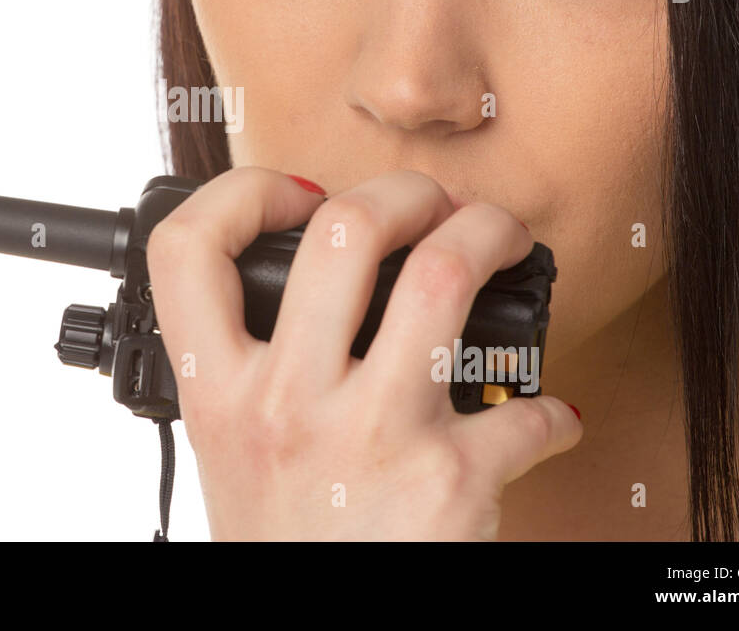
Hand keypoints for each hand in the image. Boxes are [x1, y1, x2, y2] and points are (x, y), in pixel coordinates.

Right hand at [145, 166, 581, 539]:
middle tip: (431, 206)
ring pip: (445, 277)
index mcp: (219, 393)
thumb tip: (314, 283)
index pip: (189, 249)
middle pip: (345, 229)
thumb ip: (250, 367)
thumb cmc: (280, 546)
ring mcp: (370, 436)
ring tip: (501, 240)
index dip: (243, 193)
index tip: (295, 197)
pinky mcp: (452, 479)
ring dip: (491, 235)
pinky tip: (541, 416)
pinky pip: (528, 408)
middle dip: (407, 190)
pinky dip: (548, 407)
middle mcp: (287, 404)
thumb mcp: (230, 451)